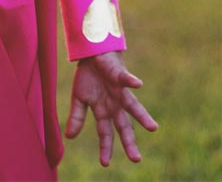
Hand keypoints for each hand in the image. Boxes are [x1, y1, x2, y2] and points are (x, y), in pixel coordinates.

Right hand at [66, 51, 157, 165]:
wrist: (94, 56)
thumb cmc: (89, 78)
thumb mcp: (79, 99)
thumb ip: (77, 117)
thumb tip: (69, 137)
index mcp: (104, 111)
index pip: (105, 133)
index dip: (105, 147)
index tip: (104, 164)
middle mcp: (115, 104)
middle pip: (124, 126)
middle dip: (129, 142)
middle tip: (136, 159)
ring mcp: (120, 91)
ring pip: (133, 106)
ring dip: (142, 117)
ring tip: (152, 128)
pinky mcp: (120, 76)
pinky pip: (126, 79)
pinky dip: (131, 82)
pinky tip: (138, 85)